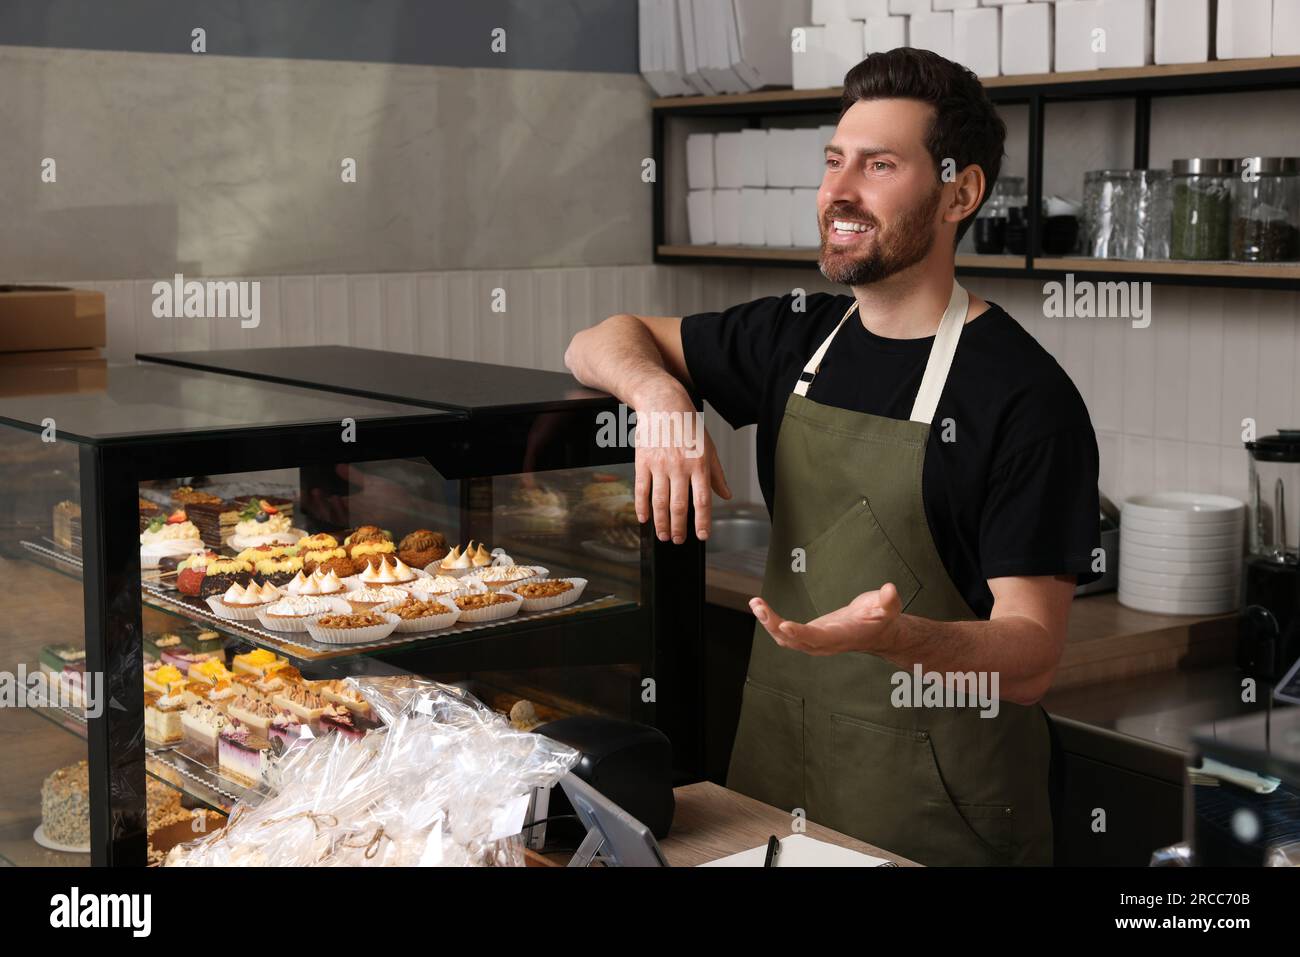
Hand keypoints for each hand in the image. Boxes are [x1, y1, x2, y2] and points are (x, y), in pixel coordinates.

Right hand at [633, 385, 730, 542]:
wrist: (663, 405)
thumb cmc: (689, 426)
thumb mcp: (709, 448)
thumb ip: (716, 475)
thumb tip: (726, 496)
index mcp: (699, 464)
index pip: (702, 500)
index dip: (702, 521)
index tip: (702, 536)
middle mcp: (680, 466)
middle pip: (678, 505)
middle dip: (678, 527)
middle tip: (677, 540)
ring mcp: (660, 465)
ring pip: (659, 501)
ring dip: (661, 522)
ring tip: (663, 535)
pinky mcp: (643, 462)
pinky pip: (641, 489)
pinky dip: (642, 507)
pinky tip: (644, 519)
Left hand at [749, 584, 902, 655]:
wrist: (877, 632)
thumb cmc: (881, 618)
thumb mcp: (888, 608)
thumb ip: (888, 601)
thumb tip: (890, 590)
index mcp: (840, 637)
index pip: (818, 638)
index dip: (801, 633)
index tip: (785, 626)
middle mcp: (824, 643)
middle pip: (794, 640)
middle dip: (775, 625)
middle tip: (760, 607)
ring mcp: (814, 642)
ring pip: (785, 638)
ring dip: (768, 622)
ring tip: (755, 603)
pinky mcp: (808, 635)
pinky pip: (785, 633)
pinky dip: (771, 622)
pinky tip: (760, 607)